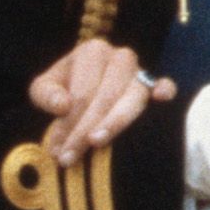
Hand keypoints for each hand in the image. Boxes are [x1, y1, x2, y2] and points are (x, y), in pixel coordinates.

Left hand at [28, 39, 176, 167]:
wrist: (81, 86)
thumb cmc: (62, 89)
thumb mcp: (44, 88)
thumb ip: (46, 95)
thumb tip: (62, 106)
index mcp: (93, 51)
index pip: (82, 93)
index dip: (68, 123)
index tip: (58, 149)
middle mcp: (120, 58)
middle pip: (105, 98)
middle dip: (85, 131)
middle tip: (70, 157)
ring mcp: (140, 71)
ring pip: (133, 99)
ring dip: (114, 124)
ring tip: (96, 143)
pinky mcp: (154, 85)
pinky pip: (164, 86)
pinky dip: (165, 91)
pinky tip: (161, 98)